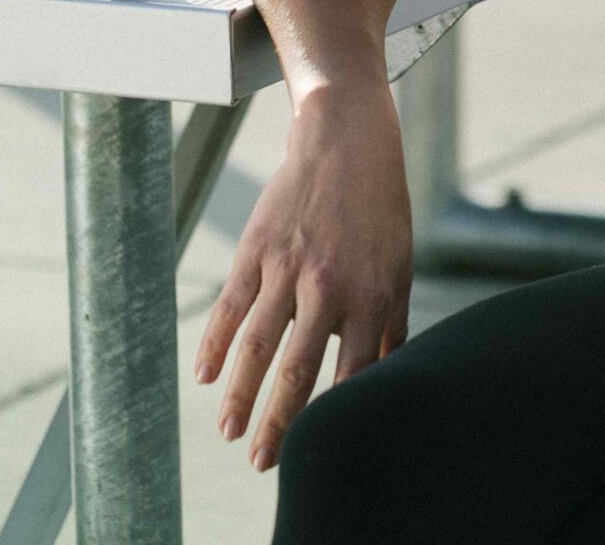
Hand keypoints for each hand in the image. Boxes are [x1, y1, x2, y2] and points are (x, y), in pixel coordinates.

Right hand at [195, 83, 413, 474]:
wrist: (347, 141)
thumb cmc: (380, 212)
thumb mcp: (399, 267)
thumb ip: (392, 326)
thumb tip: (388, 380)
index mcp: (372, 295)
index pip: (353, 373)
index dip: (337, 416)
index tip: (324, 450)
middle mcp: (328, 286)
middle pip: (298, 369)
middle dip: (280, 423)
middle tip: (264, 464)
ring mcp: (288, 267)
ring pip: (258, 345)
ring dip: (240, 395)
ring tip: (229, 434)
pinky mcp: (257, 249)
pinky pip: (231, 306)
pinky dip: (215, 344)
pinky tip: (205, 377)